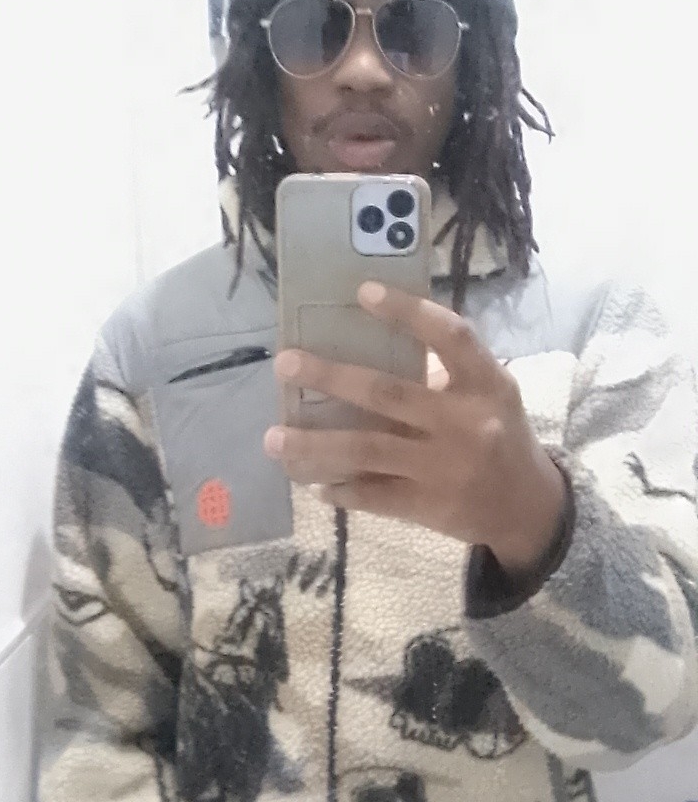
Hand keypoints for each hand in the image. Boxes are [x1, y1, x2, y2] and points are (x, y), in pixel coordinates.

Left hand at [265, 282, 567, 579]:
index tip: (362, 292)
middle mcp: (466, 423)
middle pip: (387, 394)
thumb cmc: (498, 436)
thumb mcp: (490, 395)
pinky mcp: (429, 507)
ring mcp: (445, 468)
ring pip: (366, 450)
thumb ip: (444, 373)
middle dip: (329, 377)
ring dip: (314, 444)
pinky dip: (339, 489)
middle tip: (284, 363)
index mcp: (486, 384)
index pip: (450, 337)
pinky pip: (372, 495)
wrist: (528, 509)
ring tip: (273, 437)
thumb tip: (363, 346)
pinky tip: (312, 481)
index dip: (408, 312)